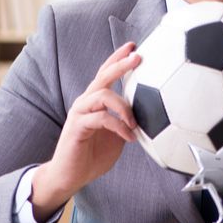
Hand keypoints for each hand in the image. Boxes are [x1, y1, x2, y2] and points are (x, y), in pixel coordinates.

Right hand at [31, 42, 140, 217]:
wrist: (70, 176)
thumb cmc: (93, 155)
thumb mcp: (118, 136)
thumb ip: (129, 123)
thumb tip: (152, 116)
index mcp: (95, 102)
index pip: (106, 74)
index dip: (118, 59)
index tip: (134, 47)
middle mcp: (86, 102)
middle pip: (103, 76)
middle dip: (121, 64)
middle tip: (138, 56)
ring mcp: (80, 113)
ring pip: (102, 94)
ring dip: (124, 106)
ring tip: (135, 123)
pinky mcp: (77, 127)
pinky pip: (101, 118)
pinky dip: (119, 125)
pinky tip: (129, 137)